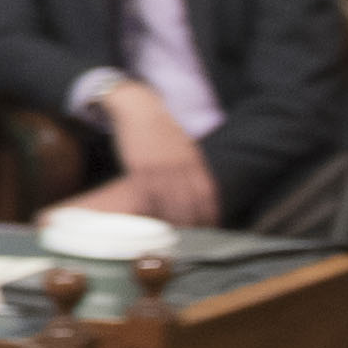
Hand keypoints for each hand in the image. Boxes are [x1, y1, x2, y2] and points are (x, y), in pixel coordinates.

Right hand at [81, 87, 224, 230]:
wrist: (138, 108)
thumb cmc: (157, 128)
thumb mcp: (181, 145)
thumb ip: (189, 166)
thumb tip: (196, 188)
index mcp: (194, 160)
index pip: (206, 193)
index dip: (209, 213)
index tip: (210, 228)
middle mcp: (181, 166)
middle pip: (192, 202)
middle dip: (194, 223)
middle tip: (192, 239)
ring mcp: (162, 168)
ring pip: (173, 203)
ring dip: (175, 222)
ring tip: (174, 236)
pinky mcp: (141, 168)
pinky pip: (151, 196)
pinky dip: (154, 210)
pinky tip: (154, 220)